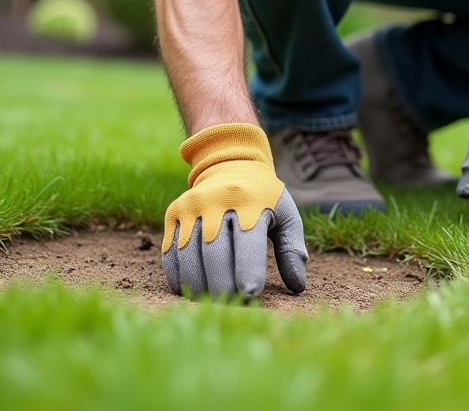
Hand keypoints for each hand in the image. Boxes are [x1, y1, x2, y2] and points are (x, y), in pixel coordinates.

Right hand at [162, 123, 307, 298]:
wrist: (229, 164)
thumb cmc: (264, 198)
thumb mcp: (286, 215)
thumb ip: (292, 248)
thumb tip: (297, 286)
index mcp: (249, 201)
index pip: (246, 242)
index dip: (248, 271)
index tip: (251, 294)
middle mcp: (216, 201)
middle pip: (214, 253)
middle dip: (223, 285)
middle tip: (232, 303)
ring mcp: (191, 207)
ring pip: (189, 255)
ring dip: (199, 285)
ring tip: (212, 300)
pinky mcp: (174, 213)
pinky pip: (171, 252)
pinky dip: (179, 276)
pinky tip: (191, 289)